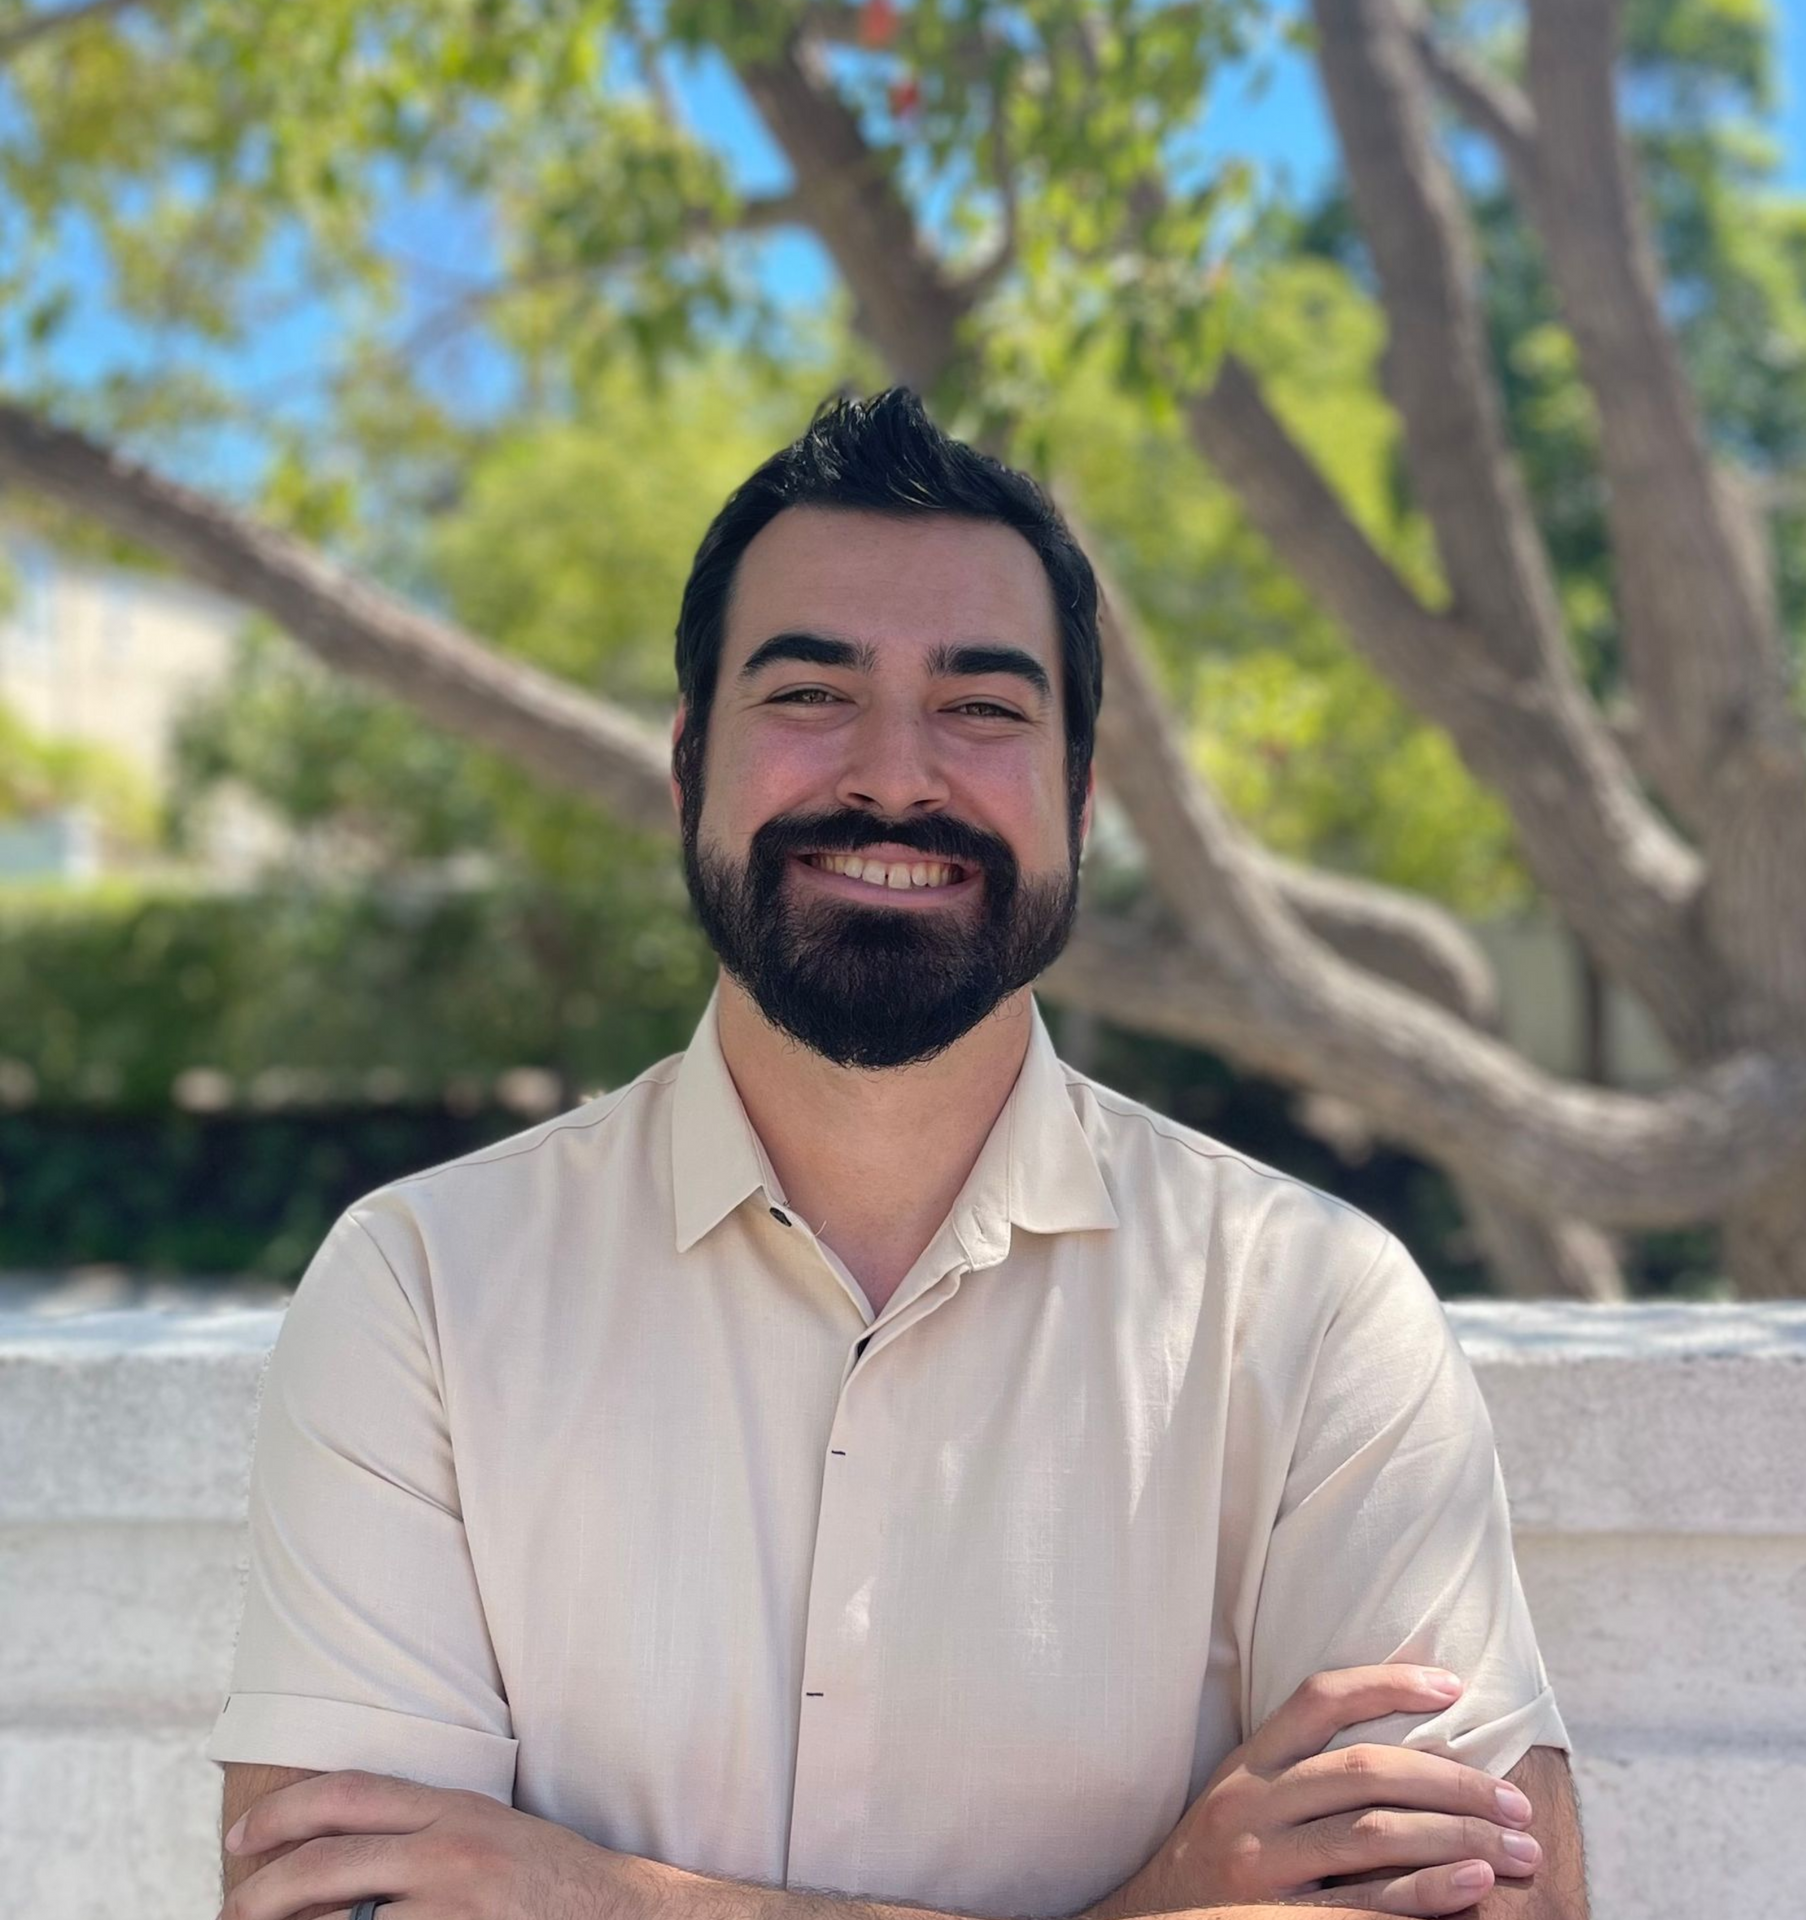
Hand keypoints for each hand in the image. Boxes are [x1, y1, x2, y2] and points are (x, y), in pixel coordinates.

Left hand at [217, 1768, 655, 1919]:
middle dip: (260, 1891)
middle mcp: (449, 1852)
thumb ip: (422, 1830)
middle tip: (229, 1911)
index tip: (240, 1837)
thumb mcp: (487, 1830)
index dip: (282, 1813)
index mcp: (454, 1808)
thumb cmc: (550, 1879)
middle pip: (325, 1863)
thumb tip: (336, 1857)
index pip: (346, 1795)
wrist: (622, 1915)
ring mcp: (453, 1908)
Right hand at [1100, 1666, 1540, 1916]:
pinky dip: (1427, 1892)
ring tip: (1517, 1848)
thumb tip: (1408, 1761)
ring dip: (1460, 1838)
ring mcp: (1258, 1867)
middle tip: (1516, 1801)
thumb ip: (1297, 1779)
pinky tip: (1473, 1886)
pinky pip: (1364, 1905)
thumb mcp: (1236, 1805)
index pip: (1319, 1700)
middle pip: (1365, 1771)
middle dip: (1454, 1782)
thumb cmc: (1207, 1870)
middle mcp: (1249, 1806)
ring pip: (1374, 1834)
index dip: (1387, 1684)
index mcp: (1244, 1766)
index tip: (1453, 1686)